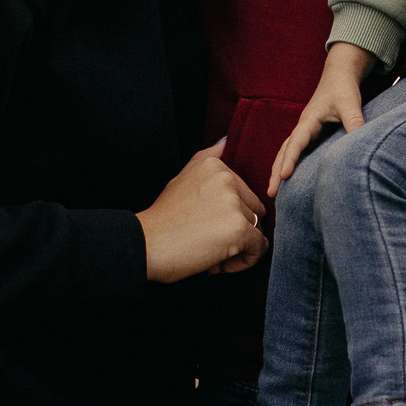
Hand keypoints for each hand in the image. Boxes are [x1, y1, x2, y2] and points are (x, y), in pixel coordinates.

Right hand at [139, 139, 267, 281]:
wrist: (145, 246)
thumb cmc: (163, 220)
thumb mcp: (182, 179)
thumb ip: (207, 160)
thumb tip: (226, 142)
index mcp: (215, 166)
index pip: (243, 194)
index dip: (228, 215)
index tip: (205, 225)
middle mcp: (227, 179)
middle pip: (254, 211)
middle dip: (236, 230)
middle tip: (207, 242)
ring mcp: (233, 203)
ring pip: (256, 230)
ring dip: (238, 247)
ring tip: (209, 252)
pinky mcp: (238, 228)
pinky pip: (259, 248)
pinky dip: (244, 261)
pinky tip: (219, 263)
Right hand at [268, 44, 373, 198]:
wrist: (339, 76)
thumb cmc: (343, 89)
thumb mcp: (350, 103)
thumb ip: (355, 121)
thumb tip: (361, 143)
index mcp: (309, 120)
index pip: (296, 143)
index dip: (290, 160)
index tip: (284, 176)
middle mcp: (302, 126)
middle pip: (283, 151)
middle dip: (275, 171)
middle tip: (270, 193)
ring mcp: (304, 130)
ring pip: (285, 152)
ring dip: (277, 170)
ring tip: (272, 193)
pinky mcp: (309, 134)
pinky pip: (293, 151)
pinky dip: (286, 164)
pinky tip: (286, 179)